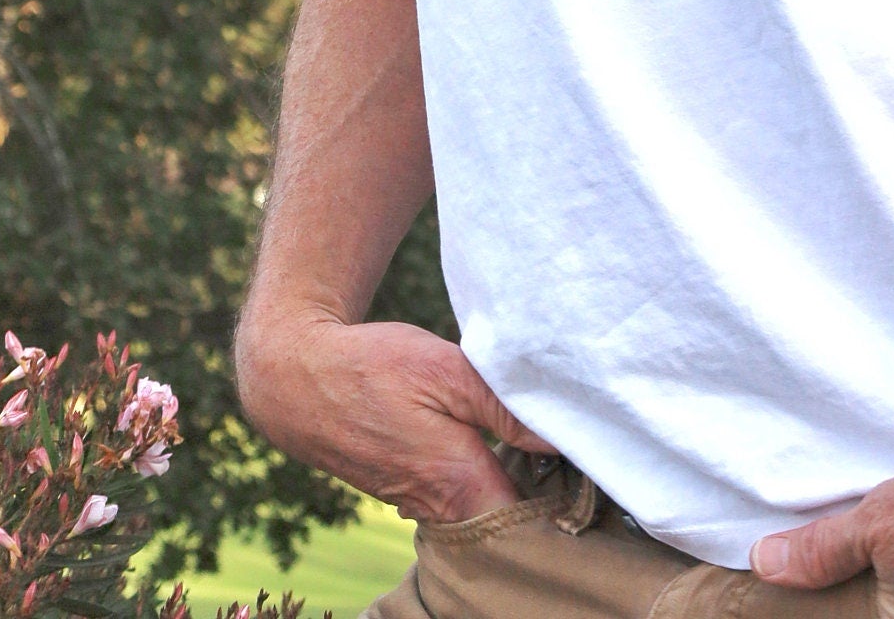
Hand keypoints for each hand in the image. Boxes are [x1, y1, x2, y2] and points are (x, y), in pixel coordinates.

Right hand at [235, 308, 552, 523]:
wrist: (298, 378)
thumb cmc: (374, 368)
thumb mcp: (448, 371)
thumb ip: (506, 409)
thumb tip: (563, 437)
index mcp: (459, 487)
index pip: (530, 522)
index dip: (566, 501)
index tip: (595, 471)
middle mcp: (440, 509)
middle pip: (508, 523)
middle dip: (545, 498)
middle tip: (578, 453)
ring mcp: (418, 503)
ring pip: (482, 510)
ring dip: (513, 486)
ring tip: (547, 446)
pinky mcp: (405, 490)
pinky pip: (458, 497)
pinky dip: (482, 478)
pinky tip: (501, 444)